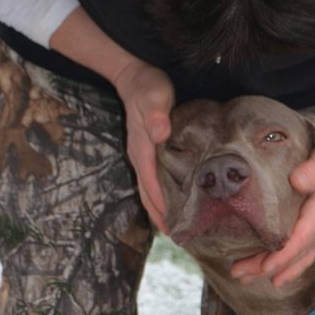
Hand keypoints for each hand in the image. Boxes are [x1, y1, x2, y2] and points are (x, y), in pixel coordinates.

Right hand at [113, 57, 174, 230]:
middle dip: (161, 218)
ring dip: (161, 210)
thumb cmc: (147, 85)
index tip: (175, 229)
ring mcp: (142, 156)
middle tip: (181, 239)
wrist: (133, 76)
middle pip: (148, 196)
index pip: (151, 187)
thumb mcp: (154, 95)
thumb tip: (160, 134)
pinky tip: (176, 202)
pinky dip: (162, 196)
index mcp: (142, 150)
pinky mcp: (148, 152)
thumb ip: (156, 113)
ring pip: (149, 191)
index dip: (162, 209)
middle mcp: (139, 158)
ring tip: (179, 228)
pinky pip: (154, 180)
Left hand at [231, 133, 314, 287]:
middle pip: (292, 256)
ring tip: (246, 279)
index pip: (298, 242)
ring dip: (272, 271)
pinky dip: (288, 268)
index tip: (262, 268)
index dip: (280, 257)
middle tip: (237, 274)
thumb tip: (296, 181)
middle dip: (264, 267)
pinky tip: (275, 277)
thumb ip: (311, 171)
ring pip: (297, 260)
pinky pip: (303, 256)